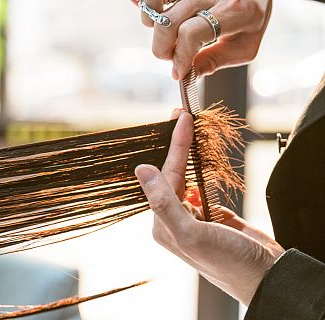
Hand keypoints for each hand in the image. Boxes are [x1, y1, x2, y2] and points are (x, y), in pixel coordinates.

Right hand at [132, 0, 271, 78]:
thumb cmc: (250, 16)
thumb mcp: (245, 44)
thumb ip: (216, 60)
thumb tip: (186, 75)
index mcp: (235, 11)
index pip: (191, 34)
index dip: (179, 57)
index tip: (178, 72)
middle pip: (169, 22)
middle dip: (162, 47)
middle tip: (170, 56)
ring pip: (154, 6)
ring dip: (151, 26)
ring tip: (165, 33)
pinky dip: (145, 5)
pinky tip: (154, 13)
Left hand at [134, 111, 284, 304]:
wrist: (264, 277)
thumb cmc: (227, 260)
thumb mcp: (191, 233)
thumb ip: (164, 203)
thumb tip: (142, 171)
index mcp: (163, 225)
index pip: (165, 177)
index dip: (174, 146)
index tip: (180, 119)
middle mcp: (174, 221)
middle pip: (173, 175)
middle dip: (177, 146)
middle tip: (181, 115)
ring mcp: (194, 218)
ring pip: (187, 179)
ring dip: (188, 156)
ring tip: (189, 131)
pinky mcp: (213, 217)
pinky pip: (203, 188)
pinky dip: (202, 172)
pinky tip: (200, 161)